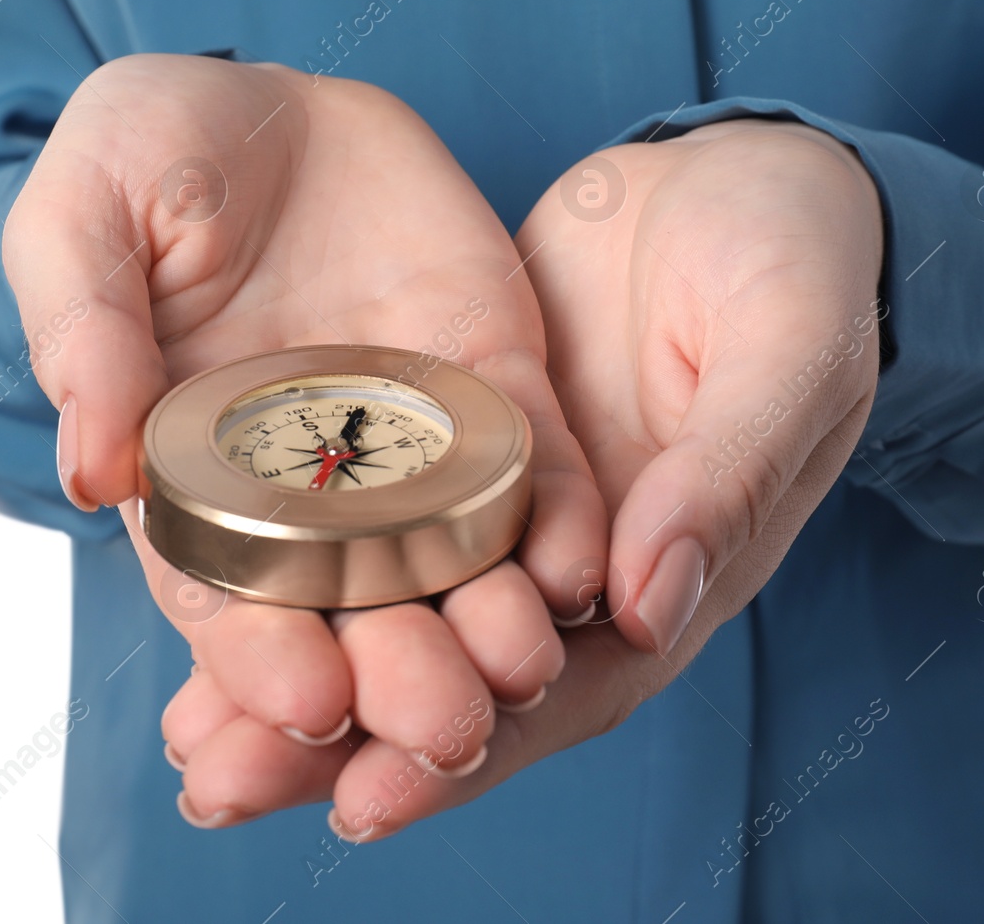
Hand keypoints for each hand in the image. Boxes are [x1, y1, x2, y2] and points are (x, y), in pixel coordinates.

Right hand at [1, 55, 605, 822]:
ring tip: (530, 670)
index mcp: (189, 472)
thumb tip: (93, 475)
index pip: (223, 596)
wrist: (268, 96)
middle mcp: (305, 482)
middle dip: (398, 674)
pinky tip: (588, 565)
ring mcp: (405, 435)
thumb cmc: (146, 154)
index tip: (308, 702)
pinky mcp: (489, 373)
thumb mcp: (83, 214)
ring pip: (453, 555)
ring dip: (493, 620)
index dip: (259, 659)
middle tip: (448, 731)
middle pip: (352, 606)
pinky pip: (531, 455)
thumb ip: (83, 334)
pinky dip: (561, 516)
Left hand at [161, 119, 887, 839]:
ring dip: (296, 668)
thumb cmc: (799, 264)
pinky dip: (295, 561)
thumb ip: (727, 472)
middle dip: (334, 740)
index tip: (359, 799)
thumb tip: (640, 604)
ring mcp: (508, 509)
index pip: (558, 696)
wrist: (744, 184)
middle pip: (448, 677)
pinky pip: (368, 518)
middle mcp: (577, 568)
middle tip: (214, 780)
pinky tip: (208, 587)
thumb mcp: (787, 351)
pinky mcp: (455, 443)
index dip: (462, 755)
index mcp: (668, 574)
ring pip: (393, 612)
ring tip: (184, 732)